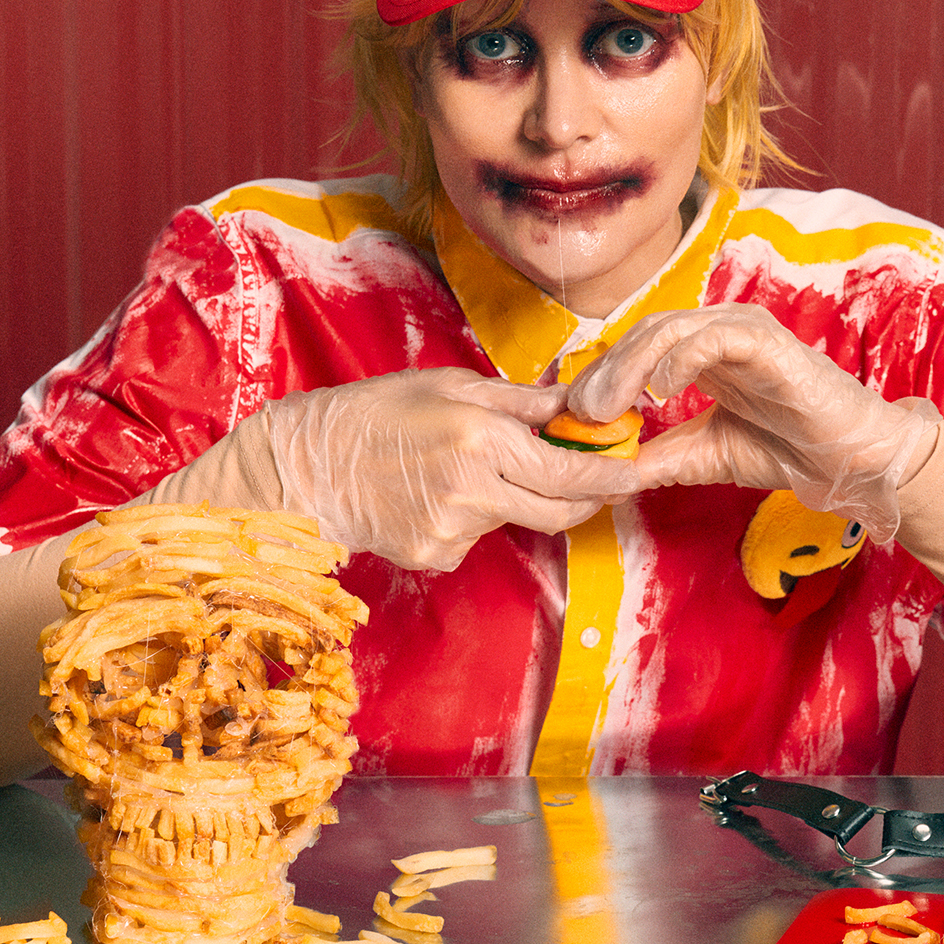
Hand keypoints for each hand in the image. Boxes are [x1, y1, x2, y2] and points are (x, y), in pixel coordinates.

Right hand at [265, 369, 639, 571]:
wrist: (308, 466)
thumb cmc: (376, 413)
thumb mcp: (451, 387)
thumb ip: (521, 402)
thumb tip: (576, 404)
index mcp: (480, 440)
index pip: (568, 471)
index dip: (610, 476)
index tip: (635, 470)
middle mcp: (472, 490)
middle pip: (558, 511)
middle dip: (586, 498)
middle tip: (597, 479)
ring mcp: (452, 531)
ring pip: (515, 520)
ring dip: (514, 497)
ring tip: (467, 467)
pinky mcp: (435, 556)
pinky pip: (477, 537)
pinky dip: (474, 517)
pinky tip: (435, 494)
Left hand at [566, 306, 938, 539]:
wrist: (849, 462)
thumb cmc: (787, 449)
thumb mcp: (704, 456)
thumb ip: (658, 457)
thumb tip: (605, 471)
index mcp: (702, 353)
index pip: (637, 349)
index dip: (601, 377)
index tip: (572, 416)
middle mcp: (718, 334)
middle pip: (644, 332)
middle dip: (607, 371)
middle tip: (579, 410)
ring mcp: (743, 333)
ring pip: (670, 328)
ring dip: (631, 364)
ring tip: (607, 403)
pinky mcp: (768, 343)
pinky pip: (714, 338)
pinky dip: (679, 358)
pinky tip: (657, 389)